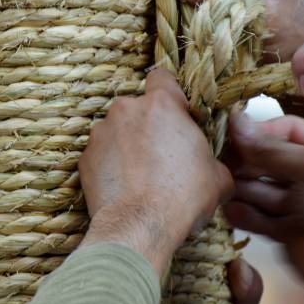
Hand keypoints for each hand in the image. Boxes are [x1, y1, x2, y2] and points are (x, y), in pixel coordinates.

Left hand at [79, 68, 233, 274]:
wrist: (138, 226)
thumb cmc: (181, 197)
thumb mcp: (218, 177)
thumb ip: (214, 159)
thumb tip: (214, 168)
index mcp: (161, 105)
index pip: (162, 77)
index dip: (170, 92)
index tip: (177, 111)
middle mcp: (126, 110)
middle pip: (139, 108)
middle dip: (148, 126)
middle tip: (163, 153)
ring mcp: (101, 133)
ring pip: (117, 131)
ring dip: (128, 145)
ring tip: (142, 175)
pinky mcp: (85, 158)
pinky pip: (101, 155)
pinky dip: (111, 166)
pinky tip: (125, 187)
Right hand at [224, 113, 303, 303]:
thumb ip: (272, 148)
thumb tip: (237, 122)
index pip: (288, 130)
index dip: (260, 131)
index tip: (232, 133)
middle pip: (270, 159)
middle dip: (246, 159)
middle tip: (219, 159)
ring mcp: (303, 204)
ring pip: (262, 188)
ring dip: (241, 187)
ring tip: (222, 185)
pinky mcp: (289, 232)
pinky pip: (261, 218)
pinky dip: (245, 215)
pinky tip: (231, 210)